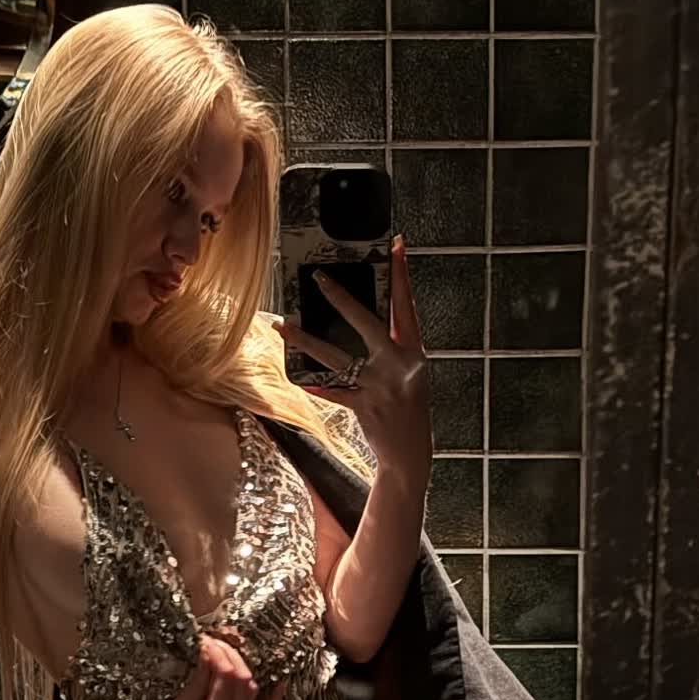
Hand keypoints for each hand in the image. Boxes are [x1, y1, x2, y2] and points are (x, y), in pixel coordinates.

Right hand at [124, 632, 287, 699]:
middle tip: (214, 642)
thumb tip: (209, 655)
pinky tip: (280, 686)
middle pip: (242, 679)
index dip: (217, 652)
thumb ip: (197, 684)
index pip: (226, 674)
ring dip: (243, 671)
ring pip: (251, 693)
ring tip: (227, 654)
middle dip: (230, 656)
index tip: (205, 639)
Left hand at [272, 234, 431, 479]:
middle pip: (366, 322)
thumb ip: (394, 347)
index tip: (395, 245)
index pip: (407, 305)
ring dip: (306, 340)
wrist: (411, 453)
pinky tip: (299, 376)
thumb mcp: (411, 373)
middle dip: (341, 298)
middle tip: (319, 277)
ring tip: (284, 327)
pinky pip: (333, 390)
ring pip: (336, 356)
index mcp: (414, 352)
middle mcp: (399, 365)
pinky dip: (317, 384)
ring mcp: (380, 386)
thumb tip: (367, 319)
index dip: (402, 274)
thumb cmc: (409, 409)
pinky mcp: (364, 406)